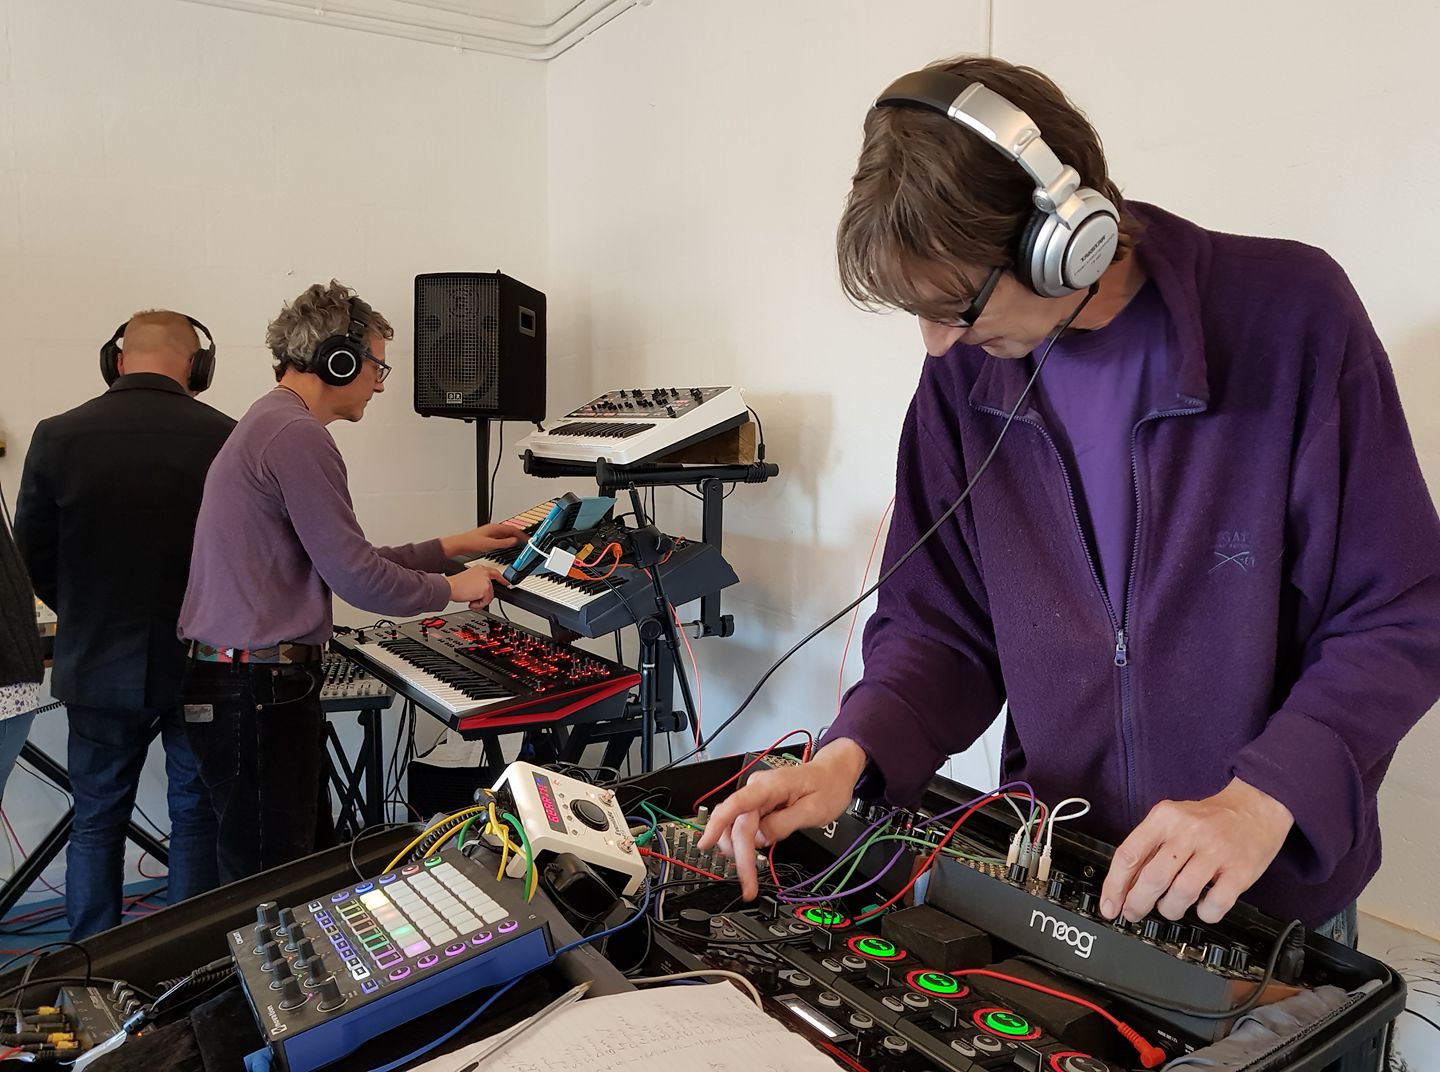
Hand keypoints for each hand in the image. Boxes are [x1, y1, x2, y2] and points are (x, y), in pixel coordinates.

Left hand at [442, 524, 526, 557]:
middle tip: (526, 541)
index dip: (522, 534)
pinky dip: (507, 539)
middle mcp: (493, 528)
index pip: (513, 529)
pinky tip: (508, 544)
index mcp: (495, 527)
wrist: (460, 544)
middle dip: (519, 535)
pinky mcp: (488, 536)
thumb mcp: (491, 544)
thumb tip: (514, 541)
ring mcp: (490, 531)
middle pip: (510, 530)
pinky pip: (502, 536)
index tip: (528, 538)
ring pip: (506, 533)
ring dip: (513, 537)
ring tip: (519, 543)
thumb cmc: (472, 542)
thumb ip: (504, 542)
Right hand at [448, 564, 508, 608]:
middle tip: (477, 599)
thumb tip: (482, 593)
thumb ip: (478, 583)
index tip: (508, 583)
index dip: (502, 579)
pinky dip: (479, 604)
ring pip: (489, 596)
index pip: (494, 573)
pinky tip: (471, 601)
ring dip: (480, 601)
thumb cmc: (454, 586)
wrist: (449, 587)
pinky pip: (487, 601)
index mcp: (479, 569)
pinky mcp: (486, 588)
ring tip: (470, 598)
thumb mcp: (469, 580)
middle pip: (493, 587)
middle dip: (486, 596)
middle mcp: (484, 572)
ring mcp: (486, 580)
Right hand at [697, 739, 867, 900]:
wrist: (834, 774)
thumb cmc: (827, 786)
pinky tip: (749, 855)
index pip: (736, 804)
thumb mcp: (813, 811)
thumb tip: (760, 838)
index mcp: (770, 786)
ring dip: (739, 851)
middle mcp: (758, 788)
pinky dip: (745, 843)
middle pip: (737, 825)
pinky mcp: (759, 804)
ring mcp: (757, 796)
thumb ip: (783, 825)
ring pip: (736, 827)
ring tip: (749, 873)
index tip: (705, 844)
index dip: (717, 824)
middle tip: (748, 885)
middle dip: (740, 856)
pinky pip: (744, 825)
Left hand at [1100, 777, 1292, 924]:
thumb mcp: (1172, 820)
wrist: (1255, 808)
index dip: (1114, 886)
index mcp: (1165, 818)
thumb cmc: (1208, 819)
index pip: (1129, 855)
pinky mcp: (1240, 871)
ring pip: (1180, 894)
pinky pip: (1215, 904)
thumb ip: (1149, 847)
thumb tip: (1123, 885)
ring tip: (1169, 908)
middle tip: (1133, 913)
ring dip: (1169, 909)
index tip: (1109, 905)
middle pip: (1152, 878)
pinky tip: (1202, 907)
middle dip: (1137, 903)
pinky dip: (1204, 913)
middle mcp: (1188, 832)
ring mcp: (1216, 852)